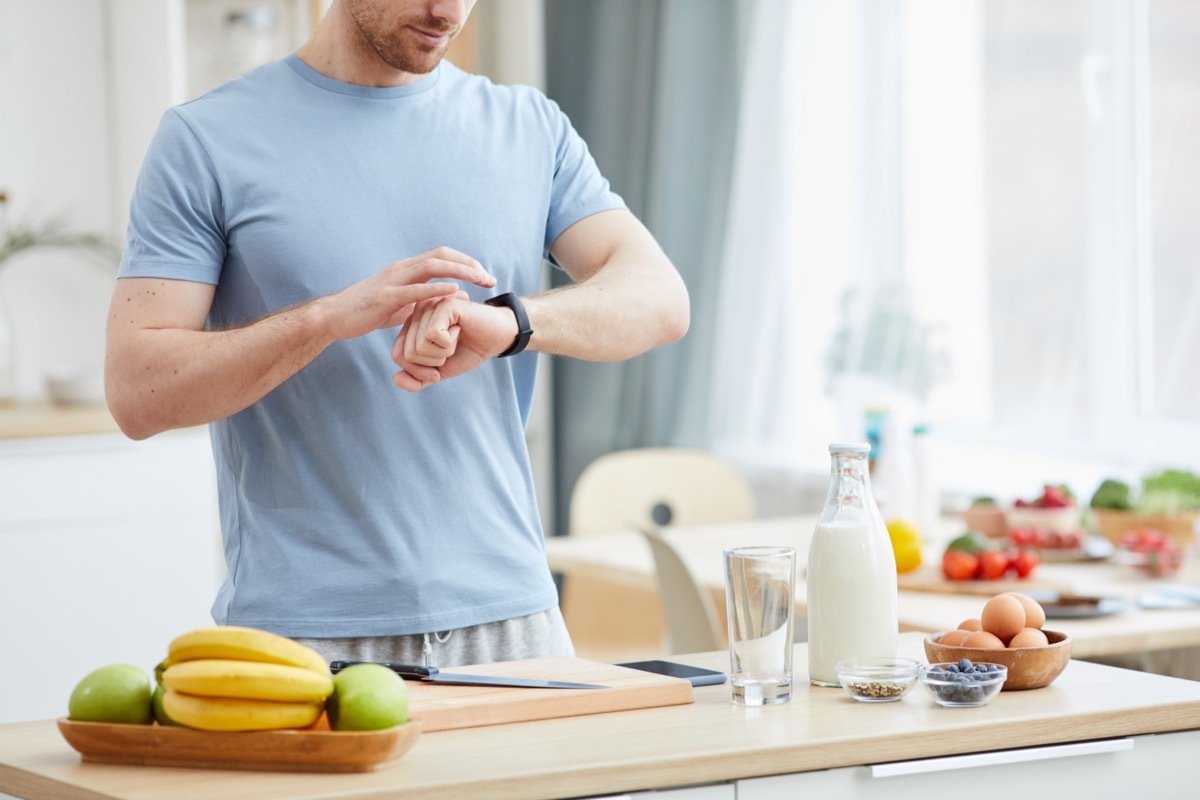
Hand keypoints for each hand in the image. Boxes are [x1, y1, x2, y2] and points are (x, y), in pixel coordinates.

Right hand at [319, 247, 494, 341]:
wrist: (335, 317)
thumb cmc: (367, 312)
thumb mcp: (403, 305)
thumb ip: (425, 299)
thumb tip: (453, 296)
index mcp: (406, 269)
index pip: (442, 255)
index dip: (465, 262)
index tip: (484, 275)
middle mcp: (402, 268)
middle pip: (442, 255)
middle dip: (470, 265)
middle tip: (490, 279)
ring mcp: (394, 280)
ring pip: (433, 266)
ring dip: (460, 271)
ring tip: (481, 281)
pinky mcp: (386, 297)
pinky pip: (416, 289)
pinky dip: (437, 288)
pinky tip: (455, 291)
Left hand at [391, 296, 521, 390]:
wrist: (497, 338)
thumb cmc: (469, 350)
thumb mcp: (440, 371)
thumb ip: (417, 379)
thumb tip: (396, 379)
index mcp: (412, 327)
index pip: (398, 355)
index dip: (418, 371)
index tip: (438, 368)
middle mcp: (416, 314)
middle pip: (408, 353)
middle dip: (433, 362)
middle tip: (450, 349)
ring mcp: (428, 306)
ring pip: (420, 346)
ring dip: (443, 352)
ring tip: (455, 338)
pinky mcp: (443, 304)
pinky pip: (433, 335)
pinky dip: (449, 342)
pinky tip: (460, 329)